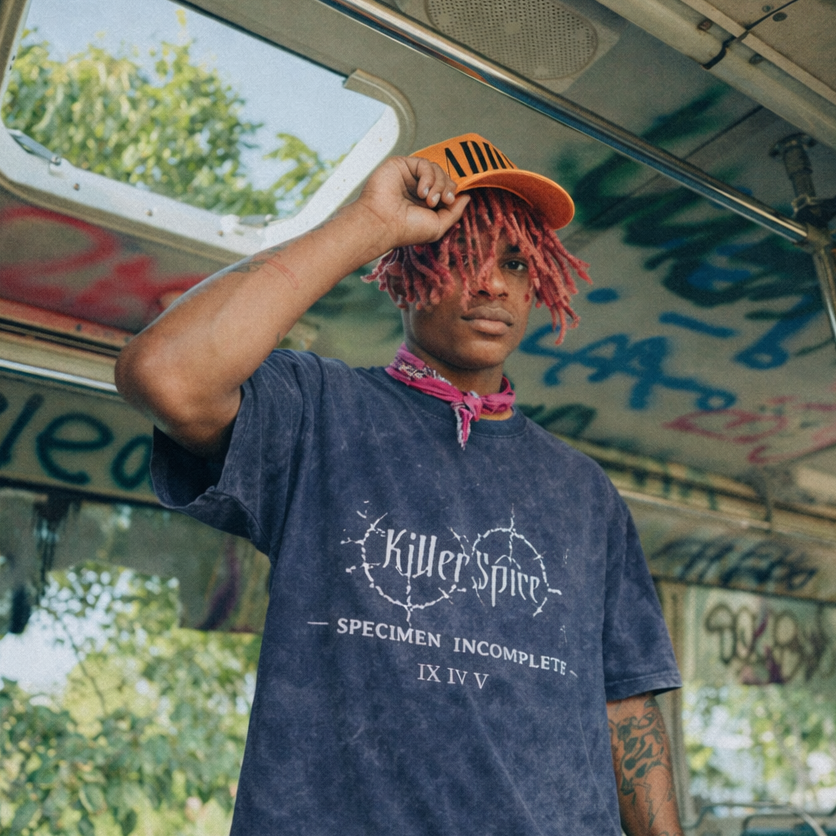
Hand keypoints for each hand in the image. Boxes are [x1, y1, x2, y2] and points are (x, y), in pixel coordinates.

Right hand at [351, 155, 470, 253]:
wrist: (383, 224)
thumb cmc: (407, 229)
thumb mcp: (438, 225)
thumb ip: (454, 212)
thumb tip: (467, 196)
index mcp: (425, 202)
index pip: (447, 189)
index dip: (452, 192)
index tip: (449, 202)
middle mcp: (417, 188)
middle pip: (444, 177)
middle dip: (447, 188)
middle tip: (442, 200)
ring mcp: (409, 176)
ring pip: (436, 169)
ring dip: (438, 184)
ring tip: (429, 200)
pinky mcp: (400, 166)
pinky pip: (424, 163)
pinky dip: (427, 176)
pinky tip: (421, 191)